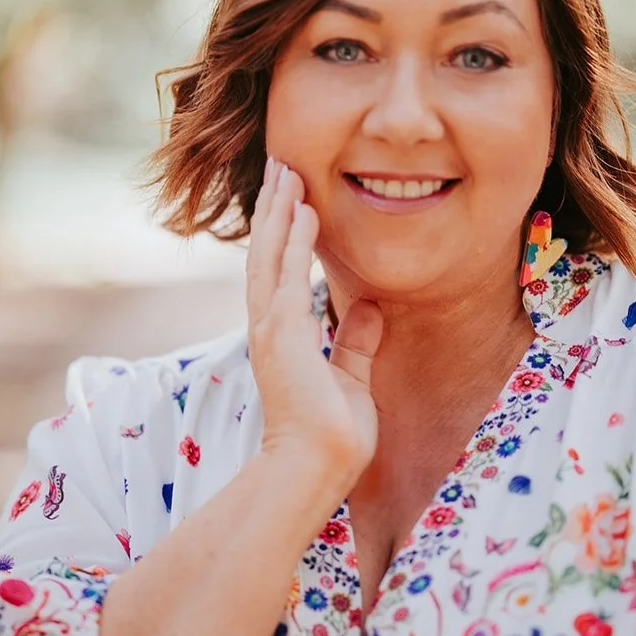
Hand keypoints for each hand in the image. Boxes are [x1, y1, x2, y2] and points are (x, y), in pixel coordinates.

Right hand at [248, 158, 382, 488]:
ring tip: (285, 171)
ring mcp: (271, 331)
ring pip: (269, 256)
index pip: (278, 271)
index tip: (291, 195)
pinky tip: (303, 210)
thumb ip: (355, 341)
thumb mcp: (352, 378)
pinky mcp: (283, 337)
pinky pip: (287, 276)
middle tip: (279, 166)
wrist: (317, 470)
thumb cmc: (333, 436)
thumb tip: (370, 309)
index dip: (282, 230)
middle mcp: (269, 327)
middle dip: (273, 208)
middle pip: (266, 253)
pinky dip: (294, 241)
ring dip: (278, 212)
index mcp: (282, 336)